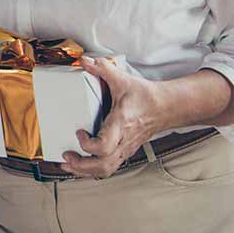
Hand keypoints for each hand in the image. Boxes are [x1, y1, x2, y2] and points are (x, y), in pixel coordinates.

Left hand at [60, 55, 161, 178]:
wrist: (167, 106)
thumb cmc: (146, 96)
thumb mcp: (123, 79)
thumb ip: (103, 69)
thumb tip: (85, 61)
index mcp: (121, 124)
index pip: (105, 145)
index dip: (88, 144)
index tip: (79, 132)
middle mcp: (124, 140)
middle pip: (103, 165)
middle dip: (81, 165)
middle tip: (66, 156)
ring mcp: (126, 148)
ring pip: (106, 170)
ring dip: (85, 171)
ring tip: (69, 164)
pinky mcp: (125, 151)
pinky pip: (110, 167)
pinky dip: (94, 170)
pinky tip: (83, 166)